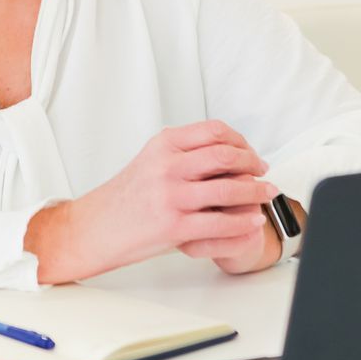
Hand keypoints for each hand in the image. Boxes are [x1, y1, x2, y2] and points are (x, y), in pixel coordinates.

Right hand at [25, 121, 278, 282]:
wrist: (93, 228)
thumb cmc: (122, 199)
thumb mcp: (149, 161)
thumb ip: (180, 153)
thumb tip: (222, 151)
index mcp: (163, 144)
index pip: (214, 131)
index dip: (241, 141)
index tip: (251, 153)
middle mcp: (167, 165)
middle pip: (226, 156)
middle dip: (253, 164)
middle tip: (264, 172)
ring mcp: (171, 196)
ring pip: (228, 188)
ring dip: (255, 192)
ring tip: (267, 195)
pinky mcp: (174, 225)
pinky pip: (220, 222)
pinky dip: (243, 221)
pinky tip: (252, 221)